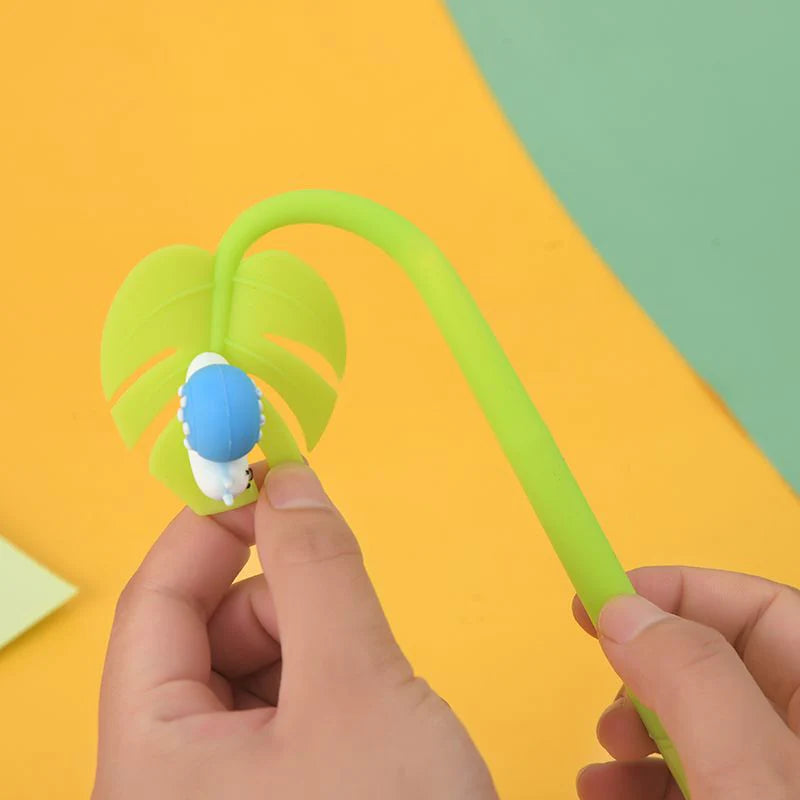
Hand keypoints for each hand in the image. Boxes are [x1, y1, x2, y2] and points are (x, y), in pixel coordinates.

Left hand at [93, 463, 496, 799]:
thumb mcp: (359, 685)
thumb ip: (319, 568)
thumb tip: (288, 480)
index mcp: (150, 761)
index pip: (155, 603)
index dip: (211, 528)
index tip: (265, 478)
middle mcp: (164, 784)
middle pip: (203, 636)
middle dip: (280, 599)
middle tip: (344, 607)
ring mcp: (212, 798)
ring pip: (248, 673)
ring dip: (310, 647)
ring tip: (370, 690)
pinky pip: (276, 713)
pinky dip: (322, 688)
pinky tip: (367, 721)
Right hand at [574, 567, 799, 798]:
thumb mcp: (748, 771)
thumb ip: (691, 679)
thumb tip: (622, 610)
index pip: (761, 608)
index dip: (681, 590)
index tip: (605, 594)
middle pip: (718, 663)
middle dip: (648, 663)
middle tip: (605, 671)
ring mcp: (779, 782)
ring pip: (696, 722)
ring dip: (633, 723)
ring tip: (607, 745)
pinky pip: (690, 775)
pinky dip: (638, 775)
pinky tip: (604, 788)